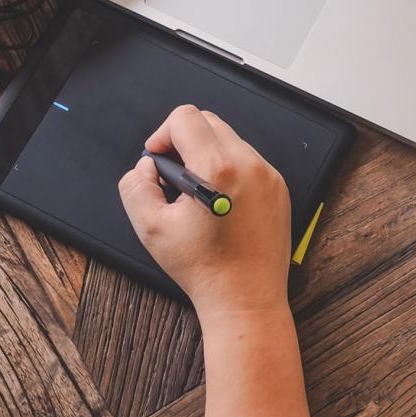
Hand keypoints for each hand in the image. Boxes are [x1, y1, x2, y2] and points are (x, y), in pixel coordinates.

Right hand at [118, 105, 292, 315]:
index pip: (186, 118)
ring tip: (196, 193)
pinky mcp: (279, 187)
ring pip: (230, 139)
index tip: (159, 159)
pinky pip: (249, 160)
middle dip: (184, 141)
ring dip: (207, 154)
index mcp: (218, 169)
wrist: (246, 298)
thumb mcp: (150, 228)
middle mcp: (249, 165)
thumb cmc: (203, 269)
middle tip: (174, 177)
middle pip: (209, 122)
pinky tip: (219, 201)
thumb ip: (136, 185)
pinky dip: (229, 169)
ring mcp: (269, 175)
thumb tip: (148, 165)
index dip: (162, 134)